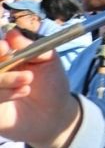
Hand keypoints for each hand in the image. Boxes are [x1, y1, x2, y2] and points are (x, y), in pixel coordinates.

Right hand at [0, 29, 81, 147]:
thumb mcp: (49, 61)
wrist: (55, 114)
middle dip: (0, 66)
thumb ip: (32, 46)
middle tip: (18, 68)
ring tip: (28, 83)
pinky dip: (3, 95)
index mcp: (4, 58)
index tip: (4, 47)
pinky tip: (22, 93)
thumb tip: (12, 33)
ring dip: (5, 80)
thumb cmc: (52, 84)